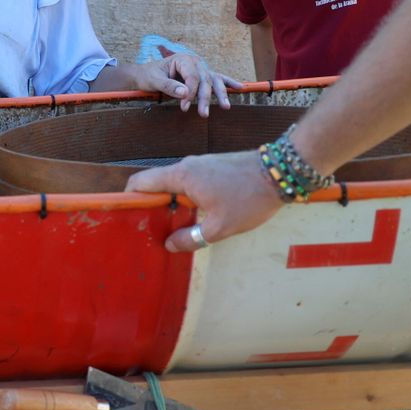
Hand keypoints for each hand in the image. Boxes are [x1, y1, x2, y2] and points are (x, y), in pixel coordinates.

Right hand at [126, 150, 282, 250]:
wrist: (281, 171)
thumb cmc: (249, 198)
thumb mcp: (220, 226)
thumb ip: (191, 237)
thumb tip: (169, 245)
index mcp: (181, 176)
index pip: (140, 182)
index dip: (129, 198)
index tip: (129, 218)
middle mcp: (186, 166)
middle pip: (156, 184)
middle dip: (150, 205)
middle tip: (151, 228)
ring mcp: (201, 164)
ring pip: (174, 184)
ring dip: (171, 202)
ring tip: (174, 225)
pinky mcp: (213, 166)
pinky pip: (190, 182)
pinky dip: (186, 197)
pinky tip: (196, 214)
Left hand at [134, 54, 242, 115]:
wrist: (146, 75)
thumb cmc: (149, 76)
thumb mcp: (154, 80)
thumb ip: (169, 86)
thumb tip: (185, 93)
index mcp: (182, 59)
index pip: (192, 76)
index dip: (190, 92)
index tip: (184, 106)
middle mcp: (194, 62)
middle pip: (205, 80)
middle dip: (205, 98)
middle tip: (203, 114)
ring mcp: (200, 68)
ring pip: (213, 81)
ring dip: (220, 94)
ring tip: (226, 107)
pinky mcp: (203, 76)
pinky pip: (218, 78)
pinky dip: (229, 83)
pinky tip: (240, 88)